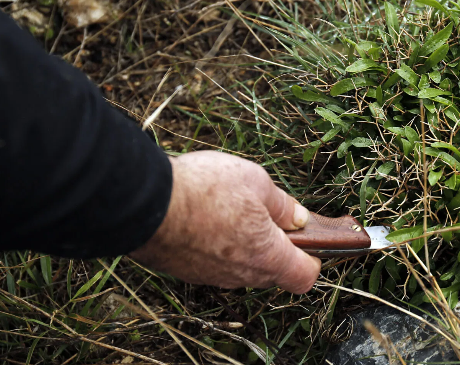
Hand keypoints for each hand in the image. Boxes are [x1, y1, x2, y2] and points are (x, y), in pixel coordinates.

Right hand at [129, 151, 320, 292]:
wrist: (144, 203)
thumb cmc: (205, 190)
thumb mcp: (257, 182)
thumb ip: (282, 205)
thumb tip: (297, 218)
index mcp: (268, 256)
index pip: (305, 276)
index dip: (314, 258)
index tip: (311, 237)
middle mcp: (242, 275)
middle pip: (273, 269)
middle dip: (277, 244)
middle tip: (268, 212)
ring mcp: (212, 276)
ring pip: (242, 265)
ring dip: (245, 243)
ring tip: (232, 207)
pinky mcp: (187, 271)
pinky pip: (215, 262)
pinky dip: (219, 244)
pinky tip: (207, 216)